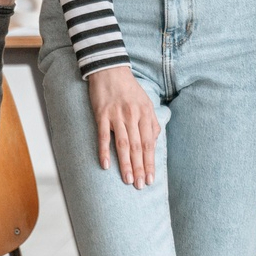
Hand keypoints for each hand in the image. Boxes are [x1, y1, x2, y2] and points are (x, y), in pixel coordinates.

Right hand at [87, 65, 158, 187]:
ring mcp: (117, 116)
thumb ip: (151, 122)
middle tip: (140, 185)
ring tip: (128, 180)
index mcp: (146, 114)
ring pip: (123, 144)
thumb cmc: (129, 89)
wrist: (110, 70)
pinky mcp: (102, 114)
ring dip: (126, 164)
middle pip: (138, 147)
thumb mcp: (146, 102)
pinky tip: (105, 165)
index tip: (151, 178)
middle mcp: (133, 116)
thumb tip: (153, 142)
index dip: (150, 162)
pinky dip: (104, 151)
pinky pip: (103, 136)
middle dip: (140, 167)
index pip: (149, 144)